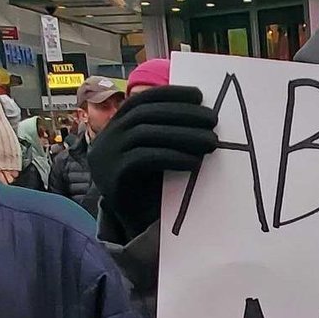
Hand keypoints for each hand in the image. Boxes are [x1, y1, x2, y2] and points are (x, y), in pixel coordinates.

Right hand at [88, 85, 218, 238]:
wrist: (134, 222)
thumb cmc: (152, 184)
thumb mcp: (158, 150)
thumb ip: (168, 130)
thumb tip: (202, 111)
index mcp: (117, 125)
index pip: (142, 100)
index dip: (170, 94)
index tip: (199, 95)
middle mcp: (107, 137)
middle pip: (145, 114)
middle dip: (183, 113)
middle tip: (213, 119)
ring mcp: (105, 157)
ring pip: (145, 134)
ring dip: (183, 135)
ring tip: (212, 142)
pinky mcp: (111, 177)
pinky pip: (144, 159)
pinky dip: (172, 157)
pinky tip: (194, 162)